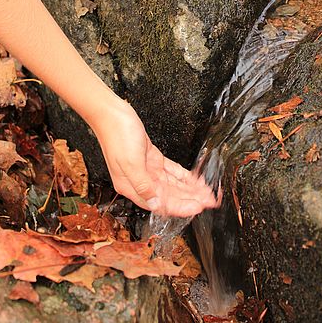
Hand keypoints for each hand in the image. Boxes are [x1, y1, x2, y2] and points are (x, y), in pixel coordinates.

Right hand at [91, 96, 219, 216]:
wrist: (112, 115)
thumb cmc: (117, 136)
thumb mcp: (129, 162)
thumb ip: (142, 184)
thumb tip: (154, 203)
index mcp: (131, 186)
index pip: (160, 203)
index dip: (180, 206)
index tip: (197, 207)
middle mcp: (140, 181)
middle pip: (170, 195)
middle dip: (190, 199)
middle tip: (209, 201)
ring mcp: (147, 170)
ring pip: (173, 184)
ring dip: (190, 189)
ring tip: (206, 193)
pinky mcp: (152, 159)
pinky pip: (171, 171)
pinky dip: (184, 176)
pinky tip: (194, 180)